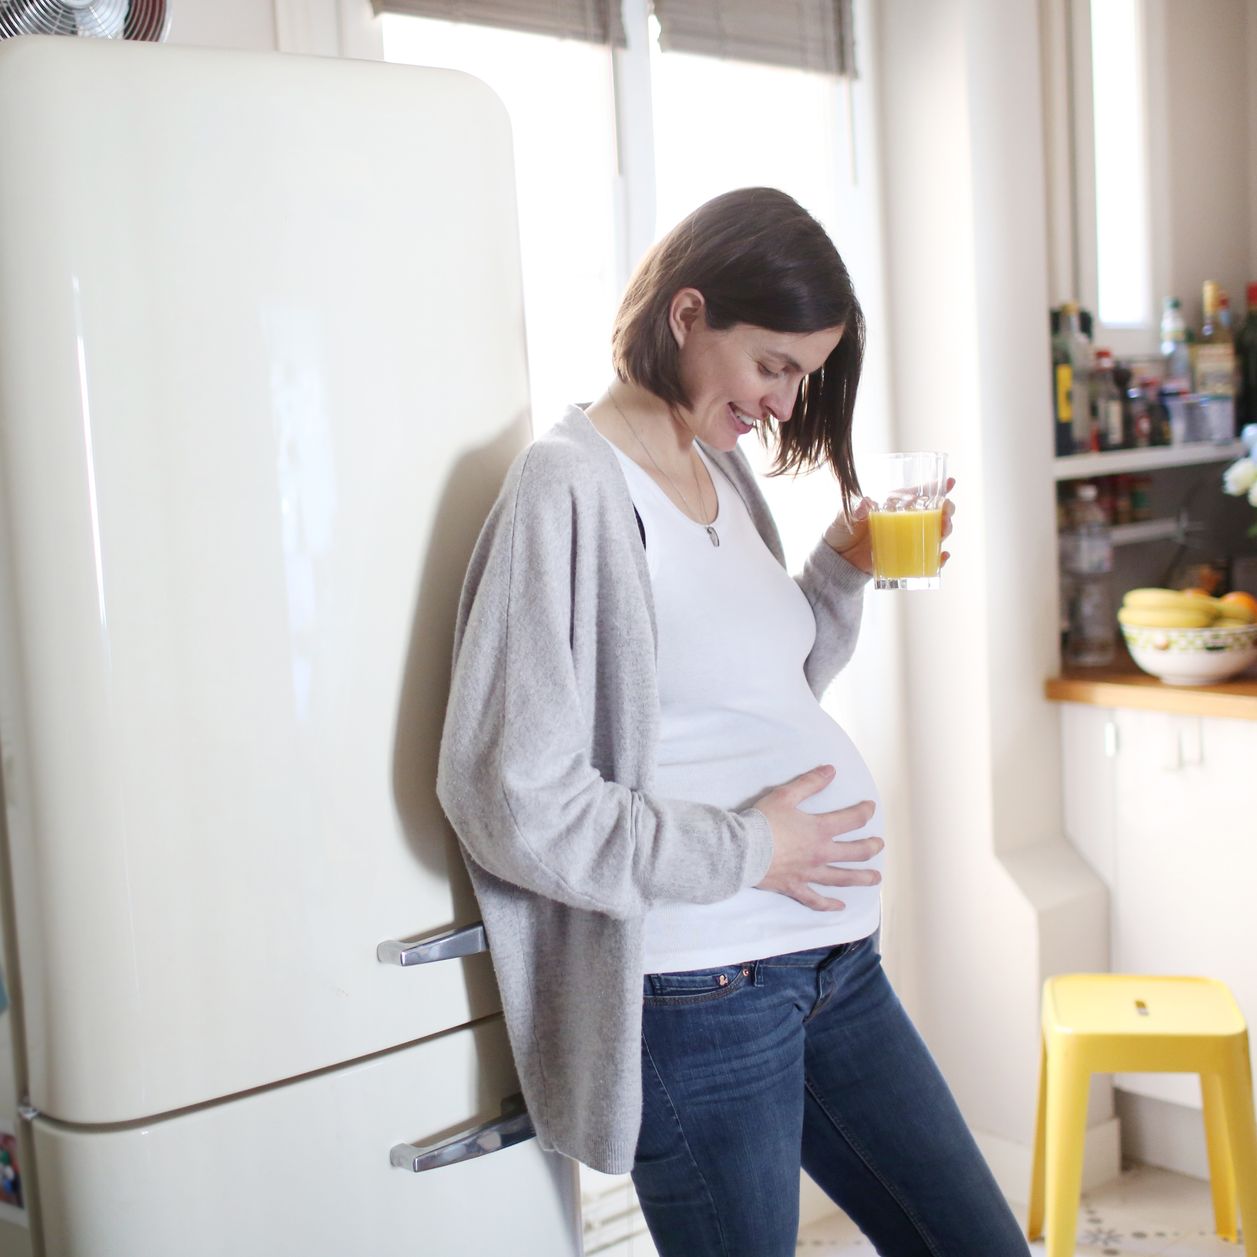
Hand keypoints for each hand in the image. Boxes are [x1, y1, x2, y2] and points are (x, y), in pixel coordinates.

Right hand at [750, 765, 882, 910]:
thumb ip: (810, 783)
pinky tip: (840, 907)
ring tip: (876, 878)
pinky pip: (816, 900)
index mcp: (820, 830)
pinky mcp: (796, 887)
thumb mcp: (785, 795)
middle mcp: (821, 853)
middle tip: (879, 844)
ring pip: (843, 878)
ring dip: (862, 878)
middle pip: (855, 852)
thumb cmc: (763, 821)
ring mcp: (810, 873)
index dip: (865, 812)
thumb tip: (831, 770)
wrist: (743, 850)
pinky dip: (829, 905)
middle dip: (871, 847)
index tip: (870, 808)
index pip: (852, 820)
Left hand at [824, 476, 956, 572]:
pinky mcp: (905, 558)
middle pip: (933, 513)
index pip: (917, 494)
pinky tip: (943, 557)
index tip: (950, 483)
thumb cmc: (840, 533)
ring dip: (945, 531)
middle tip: (946, 512)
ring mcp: (906, 540)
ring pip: (935, 533)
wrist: (837, 561)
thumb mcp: (842, 518)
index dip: (935, 488)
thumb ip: (852, 510)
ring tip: (944, 531)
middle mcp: (904, 521)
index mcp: (892, 506)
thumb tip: (865, 503)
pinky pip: (927, 559)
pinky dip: (938, 559)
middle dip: (946, 510)